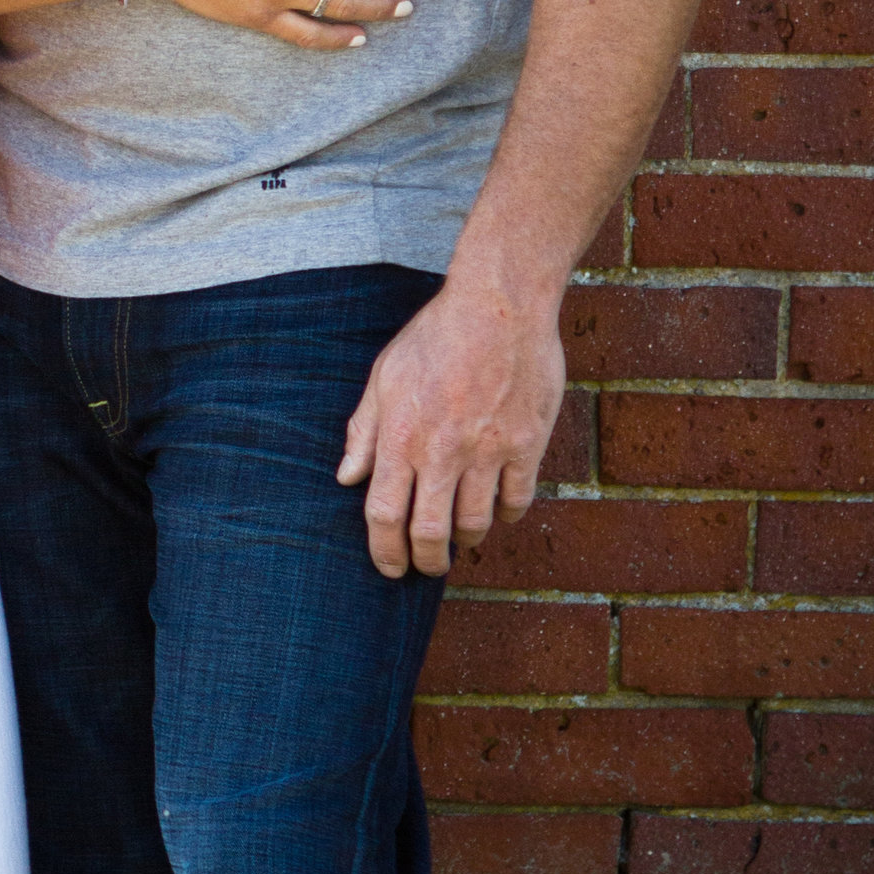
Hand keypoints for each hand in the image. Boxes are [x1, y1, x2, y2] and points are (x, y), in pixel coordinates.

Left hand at [336, 278, 564, 577]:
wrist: (498, 305)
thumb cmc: (435, 336)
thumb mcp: (385, 376)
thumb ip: (364, 430)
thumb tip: (346, 477)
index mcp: (402, 436)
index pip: (384, 515)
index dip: (384, 552)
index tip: (389, 568)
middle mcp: (443, 451)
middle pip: (429, 532)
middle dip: (425, 561)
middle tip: (427, 567)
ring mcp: (488, 450)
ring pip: (475, 523)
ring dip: (465, 542)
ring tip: (460, 541)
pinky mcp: (527, 444)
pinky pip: (517, 500)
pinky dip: (506, 516)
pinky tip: (498, 512)